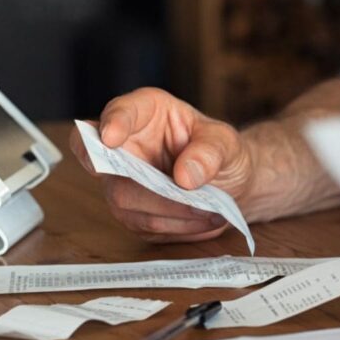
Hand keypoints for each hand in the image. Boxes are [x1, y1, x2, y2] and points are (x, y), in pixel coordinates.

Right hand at [70, 87, 253, 243]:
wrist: (229, 183)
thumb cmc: (221, 151)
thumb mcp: (226, 142)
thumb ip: (210, 152)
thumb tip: (185, 176)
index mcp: (145, 112)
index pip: (118, 112)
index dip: (112, 123)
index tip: (111, 138)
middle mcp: (125, 146)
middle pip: (110, 168)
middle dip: (150, 189)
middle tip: (193, 195)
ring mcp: (122, 182)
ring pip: (125, 204)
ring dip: (171, 213)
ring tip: (211, 212)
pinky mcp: (132, 213)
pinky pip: (145, 226)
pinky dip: (177, 228)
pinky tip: (203, 221)